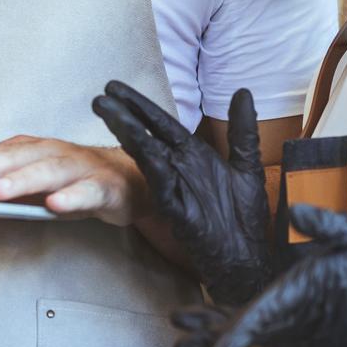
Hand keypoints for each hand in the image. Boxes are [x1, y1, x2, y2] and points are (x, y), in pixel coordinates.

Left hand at [0, 134, 145, 223]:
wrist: (125, 183)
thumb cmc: (65, 182)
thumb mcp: (16, 183)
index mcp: (24, 150)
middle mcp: (47, 152)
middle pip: (9, 160)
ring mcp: (76, 167)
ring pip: (45, 171)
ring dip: (20, 182)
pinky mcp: (102, 186)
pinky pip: (86, 191)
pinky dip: (71, 197)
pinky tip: (55, 206)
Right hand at [93, 82, 270, 305]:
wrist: (244, 259)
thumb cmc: (242, 218)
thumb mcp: (246, 166)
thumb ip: (242, 130)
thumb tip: (243, 91)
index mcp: (192, 155)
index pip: (161, 123)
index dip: (139, 104)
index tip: (115, 87)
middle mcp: (179, 169)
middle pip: (148, 134)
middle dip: (125, 113)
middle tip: (100, 96)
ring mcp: (175, 189)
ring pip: (148, 156)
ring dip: (129, 133)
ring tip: (109, 113)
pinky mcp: (176, 211)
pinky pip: (162, 186)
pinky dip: (153, 167)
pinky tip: (143, 149)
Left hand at [171, 204, 346, 346]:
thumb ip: (330, 225)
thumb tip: (297, 212)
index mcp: (315, 290)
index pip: (272, 312)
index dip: (242, 331)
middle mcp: (307, 313)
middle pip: (253, 329)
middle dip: (215, 335)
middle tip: (178, 342)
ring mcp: (308, 324)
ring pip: (256, 332)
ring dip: (220, 333)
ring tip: (182, 337)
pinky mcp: (311, 327)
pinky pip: (271, 331)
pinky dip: (242, 330)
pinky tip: (214, 328)